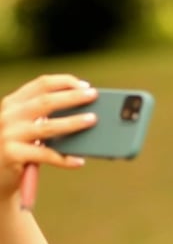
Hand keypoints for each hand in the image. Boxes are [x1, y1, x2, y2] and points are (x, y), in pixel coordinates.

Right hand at [0, 74, 96, 196]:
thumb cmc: (18, 148)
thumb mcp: (25, 126)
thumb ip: (44, 117)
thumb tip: (85, 113)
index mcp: (13, 103)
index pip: (41, 84)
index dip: (65, 82)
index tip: (85, 85)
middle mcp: (8, 115)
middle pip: (46, 101)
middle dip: (72, 97)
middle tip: (94, 95)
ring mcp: (9, 134)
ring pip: (48, 127)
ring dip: (73, 122)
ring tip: (92, 120)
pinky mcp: (12, 154)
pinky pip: (45, 155)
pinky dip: (64, 159)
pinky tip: (79, 161)